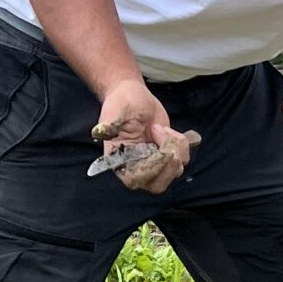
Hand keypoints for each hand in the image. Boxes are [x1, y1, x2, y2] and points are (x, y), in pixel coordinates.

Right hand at [92, 75, 198, 194]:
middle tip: (167, 139)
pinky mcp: (166, 155)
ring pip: (174, 171)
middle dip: (169, 164)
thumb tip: (100, 132)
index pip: (135, 180)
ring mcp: (153, 163)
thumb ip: (109, 124)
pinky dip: (181, 144)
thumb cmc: (120, 103)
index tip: (158, 151)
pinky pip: (182, 159)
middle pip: (158, 185)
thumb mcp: (114, 111)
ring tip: (162, 129)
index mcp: (119, 161)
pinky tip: (168, 130)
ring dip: (175, 148)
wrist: (133, 96)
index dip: (150, 171)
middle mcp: (136, 166)